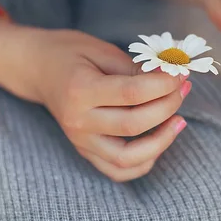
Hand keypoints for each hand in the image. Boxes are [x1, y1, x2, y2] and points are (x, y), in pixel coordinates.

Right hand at [13, 29, 190, 181]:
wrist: (37, 68)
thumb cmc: (71, 53)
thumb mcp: (102, 50)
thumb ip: (135, 68)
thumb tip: (169, 80)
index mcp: (80, 89)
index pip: (132, 93)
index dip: (164, 84)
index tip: (180, 73)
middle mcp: (78, 120)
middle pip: (134, 124)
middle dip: (168, 106)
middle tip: (183, 88)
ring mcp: (80, 140)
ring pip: (127, 157)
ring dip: (161, 141)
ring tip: (180, 120)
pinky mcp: (84, 151)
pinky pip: (117, 170)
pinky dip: (143, 163)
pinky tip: (160, 142)